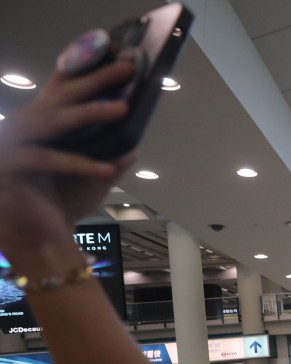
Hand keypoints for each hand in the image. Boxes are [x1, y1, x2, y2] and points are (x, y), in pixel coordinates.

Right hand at [0, 61, 134, 255]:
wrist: (38, 235)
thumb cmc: (63, 201)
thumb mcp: (94, 175)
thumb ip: (111, 156)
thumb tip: (133, 143)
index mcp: (44, 121)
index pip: (65, 86)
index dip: (88, 68)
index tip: (117, 55)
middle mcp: (27, 125)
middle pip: (64, 95)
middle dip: (97, 80)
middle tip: (126, 68)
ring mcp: (14, 143)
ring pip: (56, 121)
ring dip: (90, 114)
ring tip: (121, 109)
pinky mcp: (11, 166)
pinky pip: (49, 160)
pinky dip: (80, 164)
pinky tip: (107, 168)